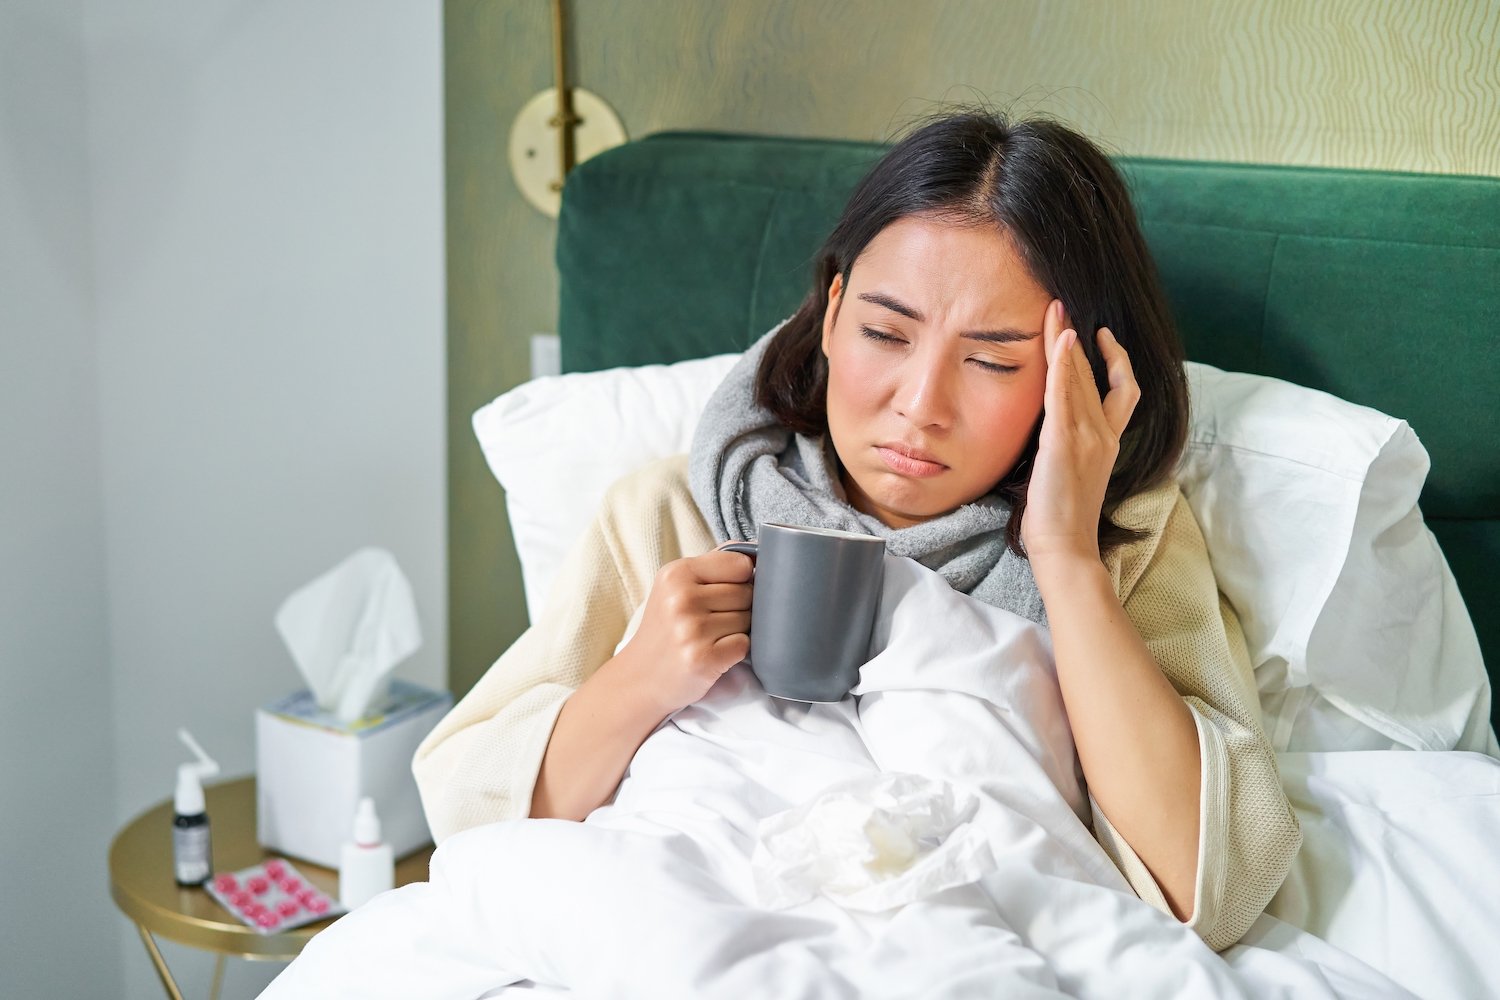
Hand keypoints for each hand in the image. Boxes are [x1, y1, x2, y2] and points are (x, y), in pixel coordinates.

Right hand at [616, 547, 753, 715]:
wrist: (639, 678)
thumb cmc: (665, 629)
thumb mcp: (676, 587)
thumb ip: (714, 565)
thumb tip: (756, 552)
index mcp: (677, 573)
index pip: (740, 564)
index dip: (742, 579)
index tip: (725, 593)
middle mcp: (682, 598)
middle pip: (747, 593)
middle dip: (740, 608)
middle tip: (713, 621)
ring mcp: (692, 630)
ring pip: (748, 619)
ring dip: (738, 631)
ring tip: (711, 638)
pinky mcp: (703, 658)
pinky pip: (744, 644)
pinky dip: (735, 651)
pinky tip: (714, 654)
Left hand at [1020, 299, 1140, 565]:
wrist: (1066, 547)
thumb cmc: (1063, 517)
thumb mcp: (1073, 472)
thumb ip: (1071, 445)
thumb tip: (1055, 429)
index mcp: (1108, 441)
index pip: (1121, 389)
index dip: (1115, 359)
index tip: (1099, 336)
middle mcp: (1103, 434)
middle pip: (1099, 374)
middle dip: (1079, 338)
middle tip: (1062, 306)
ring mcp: (1088, 437)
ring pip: (1079, 378)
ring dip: (1065, 341)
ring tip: (1054, 310)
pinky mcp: (1065, 442)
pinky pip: (1065, 396)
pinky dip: (1065, 366)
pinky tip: (1062, 339)